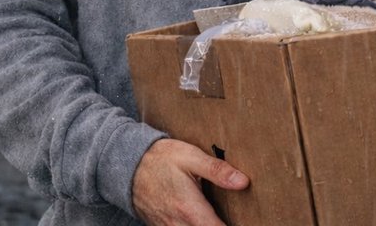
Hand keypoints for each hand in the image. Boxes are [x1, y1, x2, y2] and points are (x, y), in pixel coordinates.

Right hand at [132, 138, 249, 225]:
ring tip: (220, 217)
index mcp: (189, 208)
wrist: (127, 165)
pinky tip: (204, 219)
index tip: (248, 222)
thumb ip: (218, 170)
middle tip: (240, 218)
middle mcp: (177, 224)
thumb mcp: (191, 157)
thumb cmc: (161, 158)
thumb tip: (243, 182)